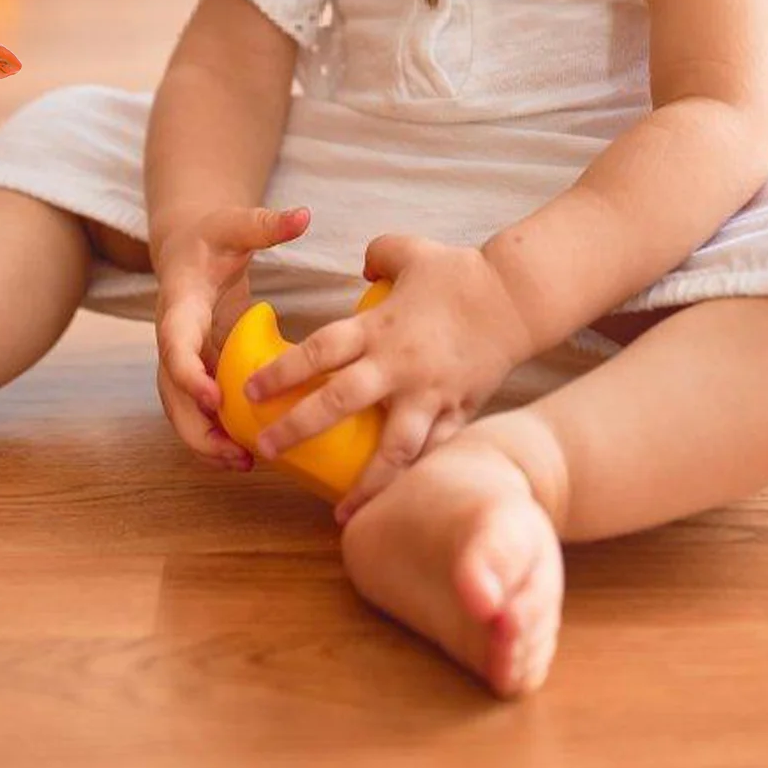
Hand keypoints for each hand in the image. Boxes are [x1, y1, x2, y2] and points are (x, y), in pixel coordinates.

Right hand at [152, 205, 311, 470]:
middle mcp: (173, 337)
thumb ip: (266, 223)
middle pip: (170, 391)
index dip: (188, 373)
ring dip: (204, 439)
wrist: (188, 247)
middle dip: (195, 426)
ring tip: (242, 463)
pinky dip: (214, 433)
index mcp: (179, 304)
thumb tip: (303, 215)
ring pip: (180, 409)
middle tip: (233, 452)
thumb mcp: (236, 224)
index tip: (214, 397)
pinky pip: (198, 408)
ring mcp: (183, 357)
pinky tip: (245, 453)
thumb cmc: (212, 235)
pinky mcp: (198, 369)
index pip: (173, 343)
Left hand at [237, 234, 533, 521]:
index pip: (319, 350)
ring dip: (365, 484)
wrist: (518, 298)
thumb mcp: (409, 251)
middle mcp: (399, 365)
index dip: (282, 371)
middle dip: (298, 428)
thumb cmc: (460, 272)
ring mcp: (430, 394)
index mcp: (379, 327)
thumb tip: (361, 267)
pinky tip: (398, 506)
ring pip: (393, 448)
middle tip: (265, 449)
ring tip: (341, 516)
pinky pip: (434, 454)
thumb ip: (377, 255)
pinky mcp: (459, 412)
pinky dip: (414, 480)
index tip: (249, 391)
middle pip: (340, 401)